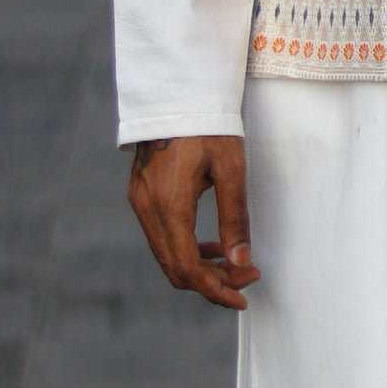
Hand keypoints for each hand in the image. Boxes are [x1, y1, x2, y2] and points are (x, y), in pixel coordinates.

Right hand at [128, 136, 260, 309]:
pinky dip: (185, 250)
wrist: (178, 92)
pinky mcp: (140, 195)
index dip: (216, 289)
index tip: (243, 295)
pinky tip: (211, 247)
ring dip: (199, 268)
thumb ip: (235, 217)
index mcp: (169, 205)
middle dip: (211, 282)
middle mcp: (147, 208)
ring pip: (166, 255)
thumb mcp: (231, 169)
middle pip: (174, 268)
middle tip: (247, 279)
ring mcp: (139, 202)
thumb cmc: (210, 125)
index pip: (188, 268)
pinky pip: (160, 237)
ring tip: (234, 265)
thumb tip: (241, 261)